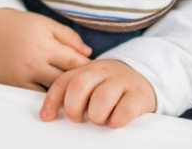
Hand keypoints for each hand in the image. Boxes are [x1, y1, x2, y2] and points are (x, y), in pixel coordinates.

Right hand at [0, 9, 91, 90]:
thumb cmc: (22, 27)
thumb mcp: (46, 24)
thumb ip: (69, 37)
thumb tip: (89, 53)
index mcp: (44, 45)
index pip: (73, 62)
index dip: (87, 69)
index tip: (97, 73)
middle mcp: (32, 64)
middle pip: (64, 81)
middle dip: (78, 84)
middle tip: (91, 88)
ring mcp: (20, 78)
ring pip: (49, 93)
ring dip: (63, 94)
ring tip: (76, 95)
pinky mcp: (11, 87)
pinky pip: (33, 97)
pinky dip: (45, 98)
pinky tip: (55, 97)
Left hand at [39, 59, 155, 127]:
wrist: (144, 78)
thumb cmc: (110, 86)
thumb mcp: (91, 83)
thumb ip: (73, 92)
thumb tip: (49, 114)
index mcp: (87, 69)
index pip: (64, 81)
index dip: (53, 100)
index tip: (47, 117)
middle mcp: (103, 71)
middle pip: (80, 85)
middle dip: (74, 106)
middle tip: (78, 117)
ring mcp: (122, 81)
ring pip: (103, 96)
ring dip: (96, 114)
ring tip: (99, 119)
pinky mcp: (139, 94)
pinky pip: (126, 109)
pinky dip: (117, 120)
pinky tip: (115, 121)